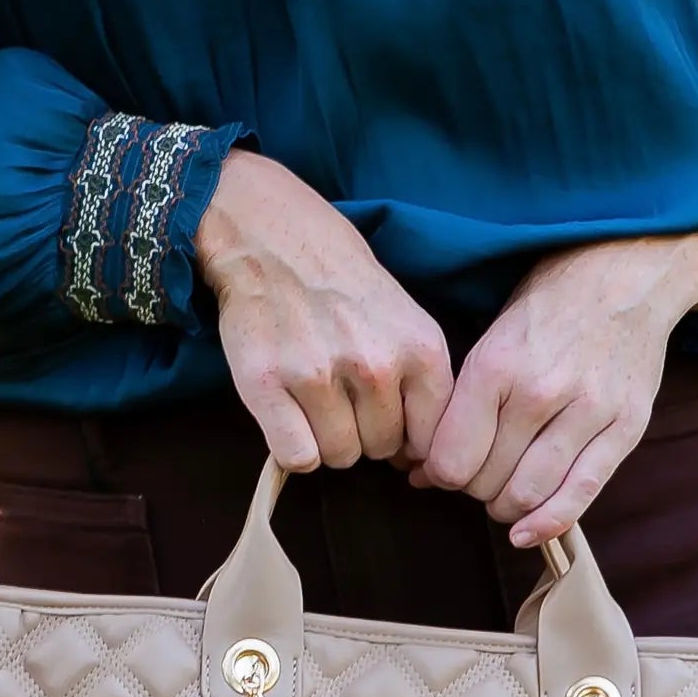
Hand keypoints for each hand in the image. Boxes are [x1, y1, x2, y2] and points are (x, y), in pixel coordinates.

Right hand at [196, 150, 451, 470]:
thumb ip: (419, 383)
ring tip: (313, 399)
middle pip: (380, 450)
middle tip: (341, 397)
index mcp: (420, 348)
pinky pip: (296, 456)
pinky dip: (291, 447)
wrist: (270, 236)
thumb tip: (418, 460)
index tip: (389, 425)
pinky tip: (288, 415)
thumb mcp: (404, 319)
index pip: (431, 439)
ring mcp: (318, 375)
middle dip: (363, 434)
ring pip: (338, 457)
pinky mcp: (266, 385)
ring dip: (326, 440)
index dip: (408, 441)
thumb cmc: (341, 282)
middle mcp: (374, 364)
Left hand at [410, 232, 697, 545]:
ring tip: (504, 495)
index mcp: (495, 366)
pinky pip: (581, 494)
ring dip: (506, 507)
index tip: (445, 469)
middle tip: (479, 475)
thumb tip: (420, 474)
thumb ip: (456, 408)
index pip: (451, 460)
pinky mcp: (624, 428)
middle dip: (473, 489)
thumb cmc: (547, 309)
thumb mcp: (489, 343)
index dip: (441, 475)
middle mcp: (540, 391)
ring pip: (528, 494)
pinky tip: (527, 533)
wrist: (624, 275)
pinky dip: (548, 524)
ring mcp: (587, 411)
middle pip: (486, 482)